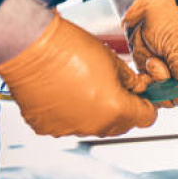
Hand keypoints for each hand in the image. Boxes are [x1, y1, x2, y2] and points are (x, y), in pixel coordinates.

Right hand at [0, 11, 157, 136]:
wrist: (31, 49)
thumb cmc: (70, 49)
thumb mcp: (112, 59)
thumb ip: (129, 79)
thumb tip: (137, 87)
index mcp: (114, 108)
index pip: (146, 117)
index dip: (146, 104)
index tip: (141, 95)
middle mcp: (93, 125)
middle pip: (121, 125)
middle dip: (124, 109)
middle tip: (116, 87)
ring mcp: (68, 129)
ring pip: (93, 125)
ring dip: (96, 111)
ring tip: (86, 85)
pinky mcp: (47, 128)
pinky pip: (68, 124)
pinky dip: (71, 112)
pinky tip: (66, 91)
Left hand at [123, 0, 177, 106]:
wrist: (143, 16)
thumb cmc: (168, 24)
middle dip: (173, 89)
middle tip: (166, 72)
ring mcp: (169, 79)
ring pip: (167, 99)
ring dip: (158, 84)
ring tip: (154, 62)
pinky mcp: (153, 80)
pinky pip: (152, 93)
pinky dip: (148, 82)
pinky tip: (148, 63)